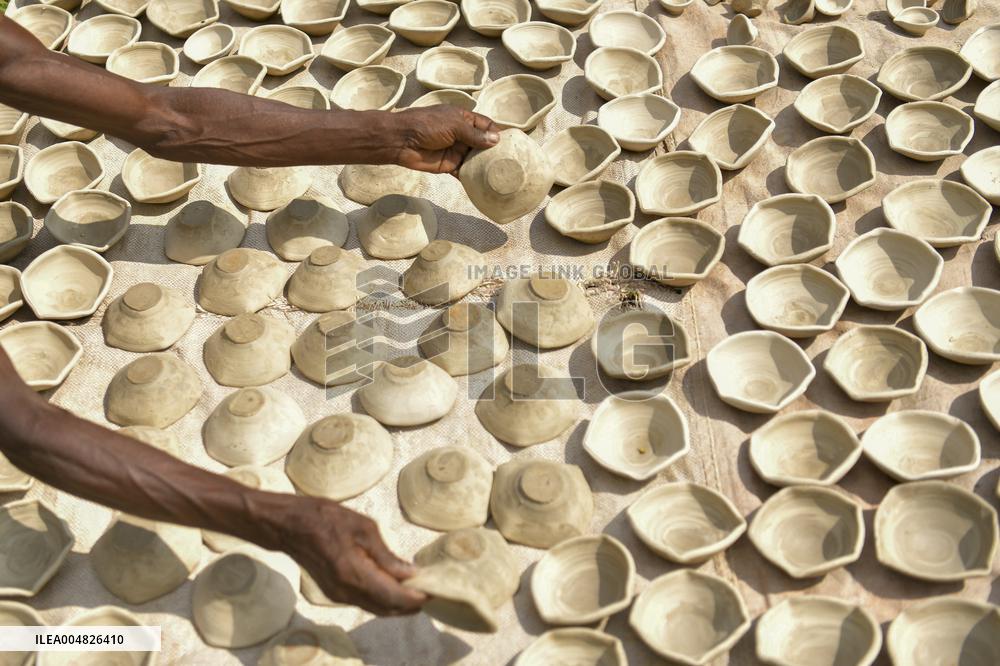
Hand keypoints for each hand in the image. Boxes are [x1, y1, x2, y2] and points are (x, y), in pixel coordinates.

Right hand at [285, 497, 425, 615]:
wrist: (290, 526)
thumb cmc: (326, 518)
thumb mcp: (363, 528)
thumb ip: (386, 556)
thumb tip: (410, 574)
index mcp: (354, 574)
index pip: (393, 597)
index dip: (415, 598)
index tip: (433, 590)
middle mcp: (346, 592)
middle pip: (386, 609)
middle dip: (410, 604)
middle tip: (429, 590)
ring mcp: (338, 595)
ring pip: (376, 608)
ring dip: (397, 604)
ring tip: (416, 588)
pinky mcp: (334, 593)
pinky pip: (365, 602)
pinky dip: (383, 599)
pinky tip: (394, 585)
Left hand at [393, 105, 501, 175]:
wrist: (402, 140)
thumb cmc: (427, 125)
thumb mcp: (454, 125)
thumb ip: (475, 134)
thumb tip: (496, 140)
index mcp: (464, 119)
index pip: (486, 125)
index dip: (497, 133)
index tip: (511, 144)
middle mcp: (462, 134)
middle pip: (483, 144)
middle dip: (494, 152)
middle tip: (511, 163)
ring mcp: (456, 150)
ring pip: (475, 159)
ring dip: (485, 166)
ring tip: (502, 175)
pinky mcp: (450, 166)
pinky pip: (465, 172)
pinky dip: (473, 178)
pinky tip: (485, 183)